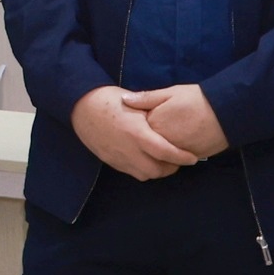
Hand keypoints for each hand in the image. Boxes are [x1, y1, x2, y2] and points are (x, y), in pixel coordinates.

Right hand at [69, 87, 187, 178]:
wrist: (80, 107)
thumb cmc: (109, 99)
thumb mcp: (134, 101)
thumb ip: (153, 112)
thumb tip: (171, 119)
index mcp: (137, 133)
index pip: (166, 152)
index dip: (182, 157)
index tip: (193, 158)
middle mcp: (128, 150)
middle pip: (157, 170)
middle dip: (171, 168)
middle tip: (179, 160)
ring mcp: (118, 158)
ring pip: (144, 175)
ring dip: (156, 171)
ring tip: (163, 160)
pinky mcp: (110, 161)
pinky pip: (131, 172)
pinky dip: (143, 169)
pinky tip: (145, 158)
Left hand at [143, 85, 228, 164]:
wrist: (227, 112)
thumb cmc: (197, 99)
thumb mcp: (171, 92)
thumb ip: (146, 98)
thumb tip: (124, 99)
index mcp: (154, 124)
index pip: (137, 129)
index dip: (139, 124)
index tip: (142, 118)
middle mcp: (161, 142)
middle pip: (147, 145)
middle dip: (147, 140)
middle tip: (156, 129)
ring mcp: (175, 153)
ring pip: (160, 155)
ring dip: (159, 150)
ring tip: (167, 138)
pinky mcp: (188, 158)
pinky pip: (174, 161)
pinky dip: (173, 156)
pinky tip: (176, 146)